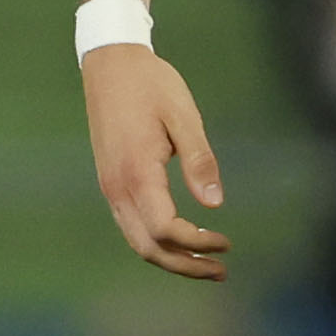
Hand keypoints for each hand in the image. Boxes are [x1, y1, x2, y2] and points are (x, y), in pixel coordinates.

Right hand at [82, 42, 227, 279]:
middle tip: (221, 271)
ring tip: (206, 264)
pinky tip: (181, 239)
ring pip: (137, 242)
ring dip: (171, 259)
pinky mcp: (110, 182)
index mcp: (137, 172)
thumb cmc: (151, 85)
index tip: (226, 243)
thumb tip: (216, 204)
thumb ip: (200, 160)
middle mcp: (117, 187)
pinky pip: (131, 226)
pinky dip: (156, 243)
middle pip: (148, 248)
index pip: (166, 229)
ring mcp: (110, 187)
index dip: (196, 244)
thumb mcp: (183, 116)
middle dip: (185, 266)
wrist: (110, 64)